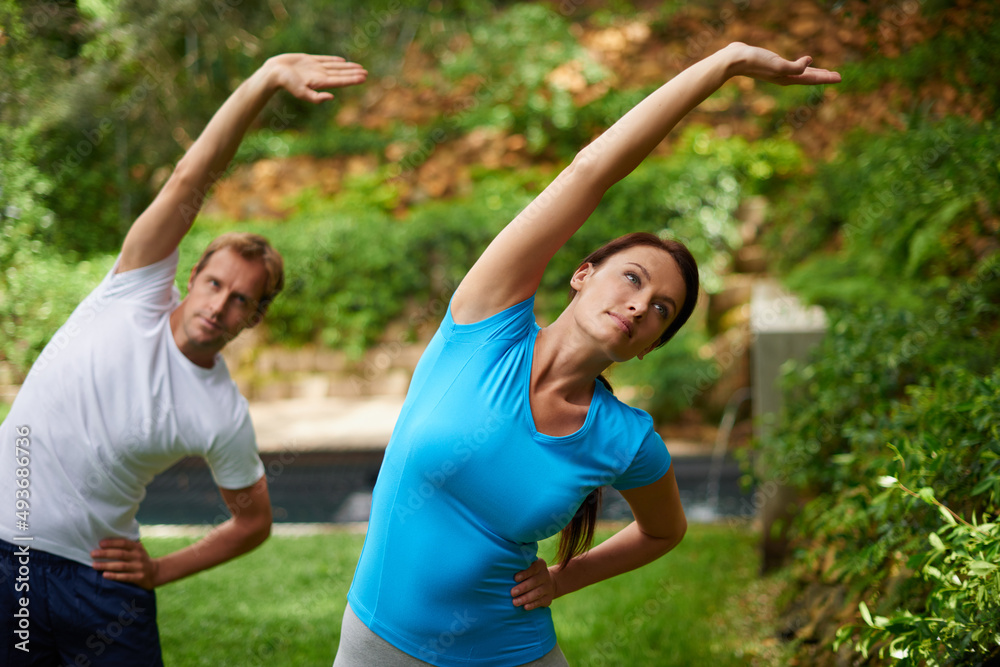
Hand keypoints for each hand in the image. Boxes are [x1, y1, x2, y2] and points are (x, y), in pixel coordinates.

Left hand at [91, 538, 159, 589]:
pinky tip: (104, 575)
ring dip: (106, 565)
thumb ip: (126, 546)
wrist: (155, 572)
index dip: (112, 543)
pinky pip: (125, 577)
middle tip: (93, 554)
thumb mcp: (137, 550)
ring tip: (94, 565)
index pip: (124, 543)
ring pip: (121, 566)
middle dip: (105, 554)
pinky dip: (114, 576)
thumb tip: (105, 541)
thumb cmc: (140, 559)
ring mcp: (139, 567)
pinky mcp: (138, 577)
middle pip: (120, 554)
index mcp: (137, 547)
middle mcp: (138, 556)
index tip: (100, 543)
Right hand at [264, 54, 367, 103]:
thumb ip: (316, 97)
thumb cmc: (286, 83)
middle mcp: (320, 75)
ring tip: (359, 67)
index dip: (353, 79)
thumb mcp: (301, 92)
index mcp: (320, 82)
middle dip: (353, 73)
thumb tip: (331, 97)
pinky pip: (325, 59)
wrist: (273, 73)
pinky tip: (342, 61)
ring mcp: (315, 68)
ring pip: (335, 66)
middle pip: (341, 74)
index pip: (341, 80)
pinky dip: (334, 60)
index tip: (364, 77)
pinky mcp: (308, 60)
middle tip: (366, 73)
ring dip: (347, 67)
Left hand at [511, 558, 556, 610]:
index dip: (525, 573)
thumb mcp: (528, 567)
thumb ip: (520, 566)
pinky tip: (525, 607)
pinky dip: (532, 605)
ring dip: (525, 598)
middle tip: (512, 593)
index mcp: (540, 565)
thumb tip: (504, 570)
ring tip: (515, 602)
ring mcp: (548, 587)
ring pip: (537, 593)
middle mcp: (545, 575)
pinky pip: (540, 602)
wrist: (549, 583)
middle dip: (522, 588)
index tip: (515, 578)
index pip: (533, 568)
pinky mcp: (548, 598)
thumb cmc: (531, 574)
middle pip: (534, 581)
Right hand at [724, 42, 840, 85]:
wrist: (734, 60)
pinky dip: (801, 64)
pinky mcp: (772, 62)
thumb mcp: (778, 65)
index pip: (811, 79)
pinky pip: (792, 65)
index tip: (840, 78)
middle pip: (808, 78)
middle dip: (823, 77)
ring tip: (823, 72)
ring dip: (813, 72)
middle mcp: (784, 76)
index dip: (826, 78)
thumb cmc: (755, 62)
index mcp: (787, 78)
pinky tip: (803, 61)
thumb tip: (810, 62)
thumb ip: (795, 67)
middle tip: (837, 76)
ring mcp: (778, 70)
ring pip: (801, 72)